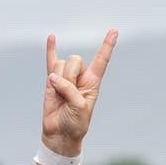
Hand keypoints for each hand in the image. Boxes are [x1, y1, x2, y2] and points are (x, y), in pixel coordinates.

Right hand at [42, 30, 118, 157]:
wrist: (60, 133)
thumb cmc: (75, 123)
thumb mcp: (79, 107)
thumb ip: (69, 89)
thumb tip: (53, 77)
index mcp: (93, 82)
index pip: (101, 60)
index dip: (107, 46)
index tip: (114, 31)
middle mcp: (80, 77)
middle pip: (75, 60)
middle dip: (70, 75)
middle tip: (69, 94)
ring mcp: (65, 77)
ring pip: (61, 64)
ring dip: (59, 79)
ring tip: (60, 96)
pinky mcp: (51, 80)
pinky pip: (51, 61)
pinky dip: (50, 49)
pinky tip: (52, 37)